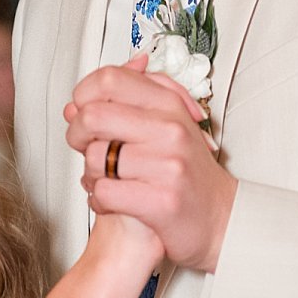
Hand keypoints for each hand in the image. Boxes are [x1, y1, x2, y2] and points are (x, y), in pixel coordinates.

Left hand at [67, 57, 234, 272]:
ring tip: (106, 180)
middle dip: (77, 136)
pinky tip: (111, 201)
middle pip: (92, 116)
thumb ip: (126, 109)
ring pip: (93, 158)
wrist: (221, 218)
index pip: (109, 80)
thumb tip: (75, 103)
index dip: (84, 95)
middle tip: (87, 148)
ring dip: (90, 175)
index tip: (85, 112)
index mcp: (169, 105)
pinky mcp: (162, 200)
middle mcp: (171, 129)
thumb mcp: (167, 127)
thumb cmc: (188, 174)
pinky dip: (98, 201)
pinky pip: (104, 192)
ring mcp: (168, 164)